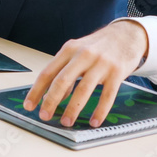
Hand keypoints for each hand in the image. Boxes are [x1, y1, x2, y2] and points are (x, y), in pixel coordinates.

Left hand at [23, 21, 147, 127]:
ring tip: (66, 122)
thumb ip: (63, 72)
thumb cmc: (97, 47)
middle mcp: (83, 55)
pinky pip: (107, 95)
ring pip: (84, 89)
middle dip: (51, 101)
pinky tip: (94, 122)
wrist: (127, 35)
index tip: (29, 106)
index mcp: (68, 50)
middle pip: (62, 80)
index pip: (47, 72)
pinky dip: (100, 111)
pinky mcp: (117, 73)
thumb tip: (48, 97)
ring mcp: (101, 64)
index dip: (36, 91)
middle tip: (44, 116)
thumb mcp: (76, 54)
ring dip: (73, 108)